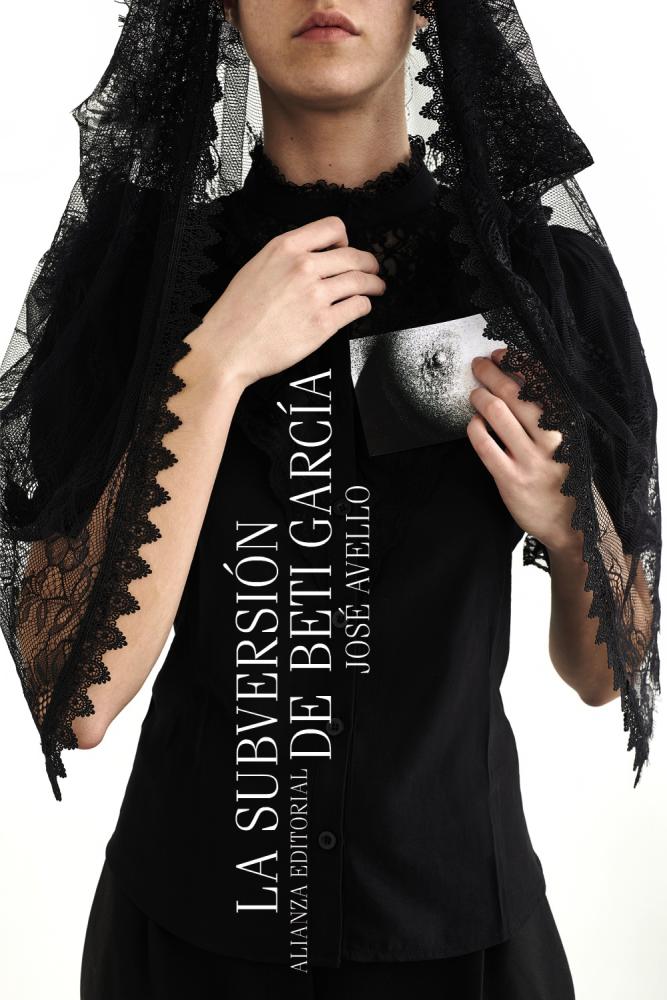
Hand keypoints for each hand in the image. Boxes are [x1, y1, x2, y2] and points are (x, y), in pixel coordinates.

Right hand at [200, 215, 385, 388]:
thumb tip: (313, 257)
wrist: (228, 347)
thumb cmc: (236, 313)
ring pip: (361, 281)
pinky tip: (361, 307)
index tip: (347, 247)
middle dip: (369, 263)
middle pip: (353, 255)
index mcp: (285, 248)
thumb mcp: (257, 267)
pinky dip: (364, 306)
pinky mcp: (323, 323)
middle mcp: (303, 267)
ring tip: (377, 288)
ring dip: (374, 284)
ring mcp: (315, 295)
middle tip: (373, 270)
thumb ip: (287, 257)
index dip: (346, 238)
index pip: (333, 227)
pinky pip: (357, 307)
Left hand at [466, 347, 578, 553]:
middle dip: (492, 373)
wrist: (570, 524)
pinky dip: (474, 428)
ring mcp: (531, 460)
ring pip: (498, 415)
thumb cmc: (565, 477)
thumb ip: (548, 415)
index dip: (517, 363)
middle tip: (479, 366)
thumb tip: (519, 379)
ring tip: (475, 393)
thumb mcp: (567, 442)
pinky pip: (484, 445)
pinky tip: (473, 423)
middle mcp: (552, 439)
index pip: (543, 383)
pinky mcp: (511, 479)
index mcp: (568, 425)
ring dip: (481, 397)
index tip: (501, 354)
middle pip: (516, 394)